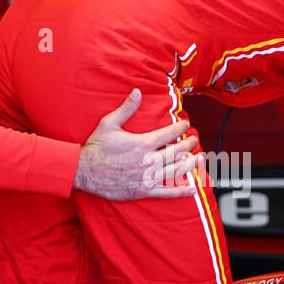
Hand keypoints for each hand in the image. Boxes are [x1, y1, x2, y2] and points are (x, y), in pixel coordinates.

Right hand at [73, 89, 199, 199]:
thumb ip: (126, 108)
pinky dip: (181, 191)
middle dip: (189, 144)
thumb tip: (137, 92)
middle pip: (177, 151)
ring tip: (199, 158)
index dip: (181, 128)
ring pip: (176, 170)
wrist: (84, 171)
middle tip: (194, 140)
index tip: (186, 125)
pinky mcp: (144, 191)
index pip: (170, 133)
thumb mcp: (109, 123)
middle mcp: (148, 160)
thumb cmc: (96, 147)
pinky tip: (193, 189)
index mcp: (143, 143)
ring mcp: (147, 177)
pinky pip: (167, 192)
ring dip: (191, 164)